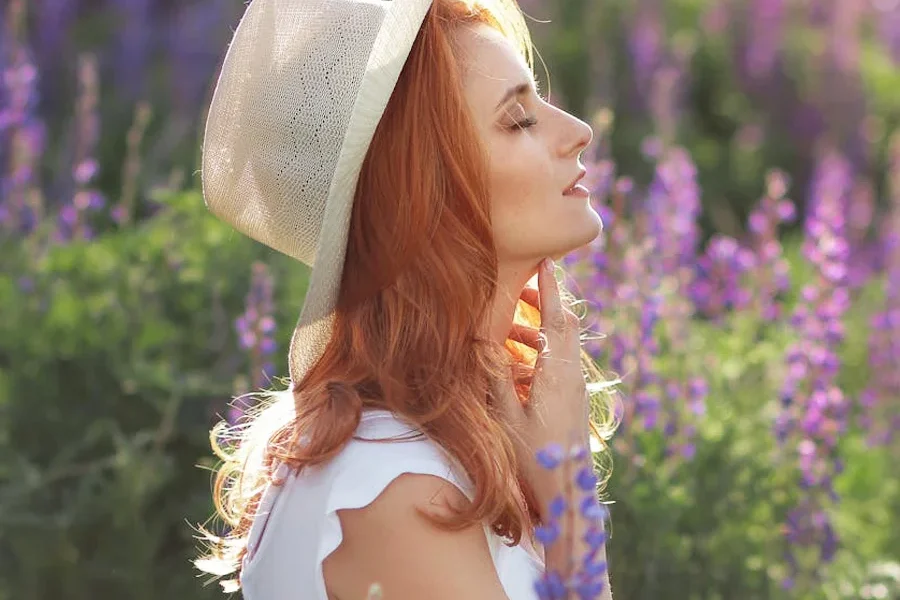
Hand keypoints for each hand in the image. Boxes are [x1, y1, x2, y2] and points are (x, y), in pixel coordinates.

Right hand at [492, 258, 589, 509]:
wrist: (568, 493)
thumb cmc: (534, 458)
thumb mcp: (507, 418)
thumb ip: (495, 378)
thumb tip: (481, 343)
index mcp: (556, 374)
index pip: (556, 319)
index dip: (550, 288)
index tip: (544, 261)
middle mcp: (571, 375)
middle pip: (563, 325)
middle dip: (543, 302)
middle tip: (518, 288)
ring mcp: (575, 387)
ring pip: (559, 344)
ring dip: (536, 330)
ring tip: (506, 330)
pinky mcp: (573, 399)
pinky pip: (558, 362)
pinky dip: (539, 351)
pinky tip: (517, 364)